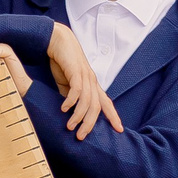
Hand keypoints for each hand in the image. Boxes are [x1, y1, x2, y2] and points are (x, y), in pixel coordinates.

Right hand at [43, 24, 123, 139]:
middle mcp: (92, 82)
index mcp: (93, 86)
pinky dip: (71, 101)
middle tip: (81, 137)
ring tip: (70, 127)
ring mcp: (86, 76)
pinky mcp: (76, 71)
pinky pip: (77, 90)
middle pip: (97, 107)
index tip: (119, 130)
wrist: (58, 41)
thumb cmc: (63, 63)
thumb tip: (69, 113)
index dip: (113, 116)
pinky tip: (64, 109)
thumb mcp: (67, 85)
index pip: (106, 104)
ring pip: (88, 101)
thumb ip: (70, 97)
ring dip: (79, 116)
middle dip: (91, 124)